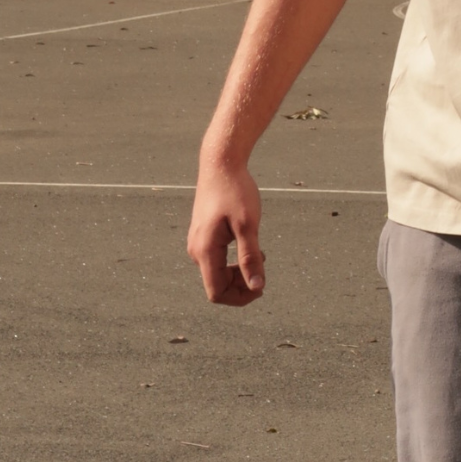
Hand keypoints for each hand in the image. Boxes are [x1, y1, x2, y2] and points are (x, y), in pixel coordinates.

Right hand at [187, 157, 264, 306]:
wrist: (220, 164)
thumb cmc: (235, 191)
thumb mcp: (248, 225)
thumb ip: (250, 258)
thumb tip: (257, 287)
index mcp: (204, 251)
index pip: (217, 293)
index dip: (240, 297)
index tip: (261, 285)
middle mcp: (196, 251)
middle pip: (217, 285)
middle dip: (242, 284)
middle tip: (263, 265)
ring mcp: (197, 243)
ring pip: (218, 273)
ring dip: (239, 271)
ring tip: (259, 253)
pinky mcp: (203, 236)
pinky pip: (216, 260)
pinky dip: (234, 260)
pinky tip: (249, 245)